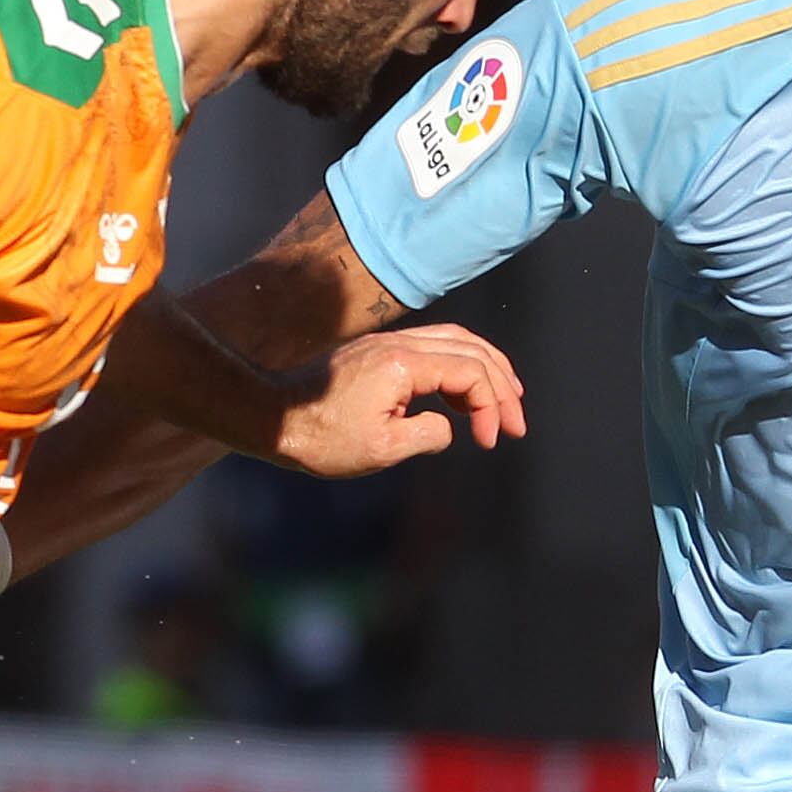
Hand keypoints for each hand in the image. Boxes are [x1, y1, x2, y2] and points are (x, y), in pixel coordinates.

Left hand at [270, 326, 526, 477]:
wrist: (273, 417)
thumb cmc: (321, 438)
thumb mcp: (381, 450)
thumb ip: (427, 435)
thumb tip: (449, 427)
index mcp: (404, 365)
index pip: (470, 373)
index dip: (491, 406)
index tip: (490, 442)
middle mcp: (400, 344)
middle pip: (472, 350)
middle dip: (502, 386)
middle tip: (517, 424)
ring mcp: (390, 344)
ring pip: (456, 342)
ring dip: (487, 369)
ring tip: (507, 399)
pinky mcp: (380, 353)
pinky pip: (435, 348)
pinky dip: (460, 368)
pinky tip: (462, 398)